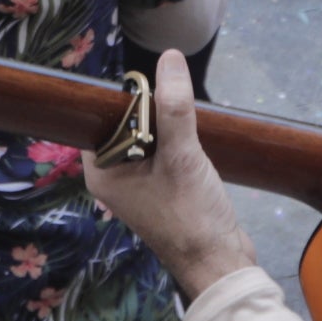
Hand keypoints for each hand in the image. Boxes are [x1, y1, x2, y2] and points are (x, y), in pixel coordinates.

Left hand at [86, 50, 254, 299]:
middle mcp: (114, 177)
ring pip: (149, 136)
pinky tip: (196, 139)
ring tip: (187, 118)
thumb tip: (168, 59)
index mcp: (102, 171)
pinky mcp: (163, 189)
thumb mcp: (182, 155)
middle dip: (152, 108)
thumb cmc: (192, 214)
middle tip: (175, 99)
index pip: (100, 117)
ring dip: (168, 125)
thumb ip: (173, 107)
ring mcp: (139, 185)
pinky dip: (179, 141)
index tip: (149, 82)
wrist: (221, 262)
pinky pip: (165, 152)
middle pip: (127, 123)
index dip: (123, 97)